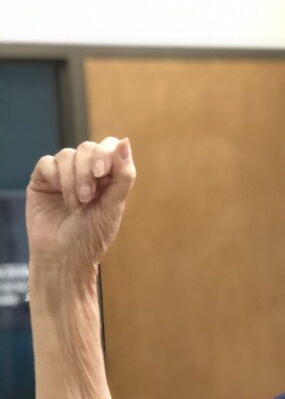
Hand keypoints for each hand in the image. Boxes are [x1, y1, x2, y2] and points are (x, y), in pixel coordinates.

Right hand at [26, 137, 135, 270]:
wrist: (65, 256)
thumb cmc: (92, 236)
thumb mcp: (113, 206)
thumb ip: (123, 175)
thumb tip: (126, 142)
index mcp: (107, 177)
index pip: (109, 146)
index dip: (106, 153)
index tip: (102, 173)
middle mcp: (85, 172)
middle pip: (87, 148)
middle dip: (88, 172)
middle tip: (88, 198)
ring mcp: (63, 174)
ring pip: (67, 155)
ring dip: (73, 180)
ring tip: (76, 206)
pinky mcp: (43, 180)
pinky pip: (47, 163)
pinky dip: (56, 179)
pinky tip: (61, 200)